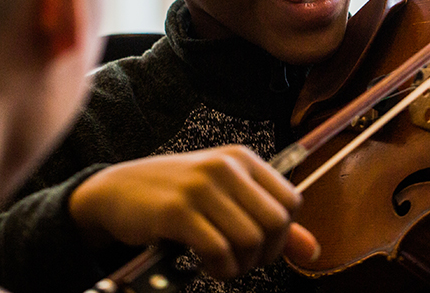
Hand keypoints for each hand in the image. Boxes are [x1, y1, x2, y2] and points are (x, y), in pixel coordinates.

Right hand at [68, 145, 319, 278]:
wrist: (116, 192)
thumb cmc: (175, 197)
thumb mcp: (225, 198)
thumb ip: (269, 221)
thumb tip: (313, 251)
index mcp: (242, 159)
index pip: (292, 202)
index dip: (283, 236)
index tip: (261, 248)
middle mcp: (226, 167)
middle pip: (276, 223)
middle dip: (266, 255)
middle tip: (241, 262)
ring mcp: (202, 187)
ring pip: (251, 240)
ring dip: (240, 266)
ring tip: (221, 265)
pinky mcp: (178, 211)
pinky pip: (219, 251)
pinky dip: (220, 269)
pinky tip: (206, 265)